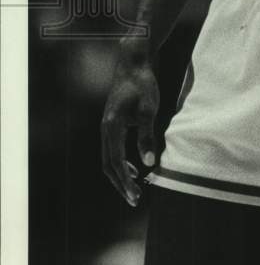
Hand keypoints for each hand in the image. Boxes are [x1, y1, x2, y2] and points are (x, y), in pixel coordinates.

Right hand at [101, 49, 159, 205]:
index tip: (135, 197)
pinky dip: (121, 162)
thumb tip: (149, 163)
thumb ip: (147, 136)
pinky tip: (135, 168)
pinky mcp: (112, 123)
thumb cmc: (143, 84)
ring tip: (134, 189)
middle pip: (108, 164)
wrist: (133, 63)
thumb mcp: (149, 109)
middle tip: (134, 200)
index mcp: (112, 127)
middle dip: (121, 184)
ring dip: (120, 175)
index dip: (125, 182)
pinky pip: (112, 149)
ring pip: (108, 158)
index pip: (116, 163)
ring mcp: (107, 126)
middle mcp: (105, 129)